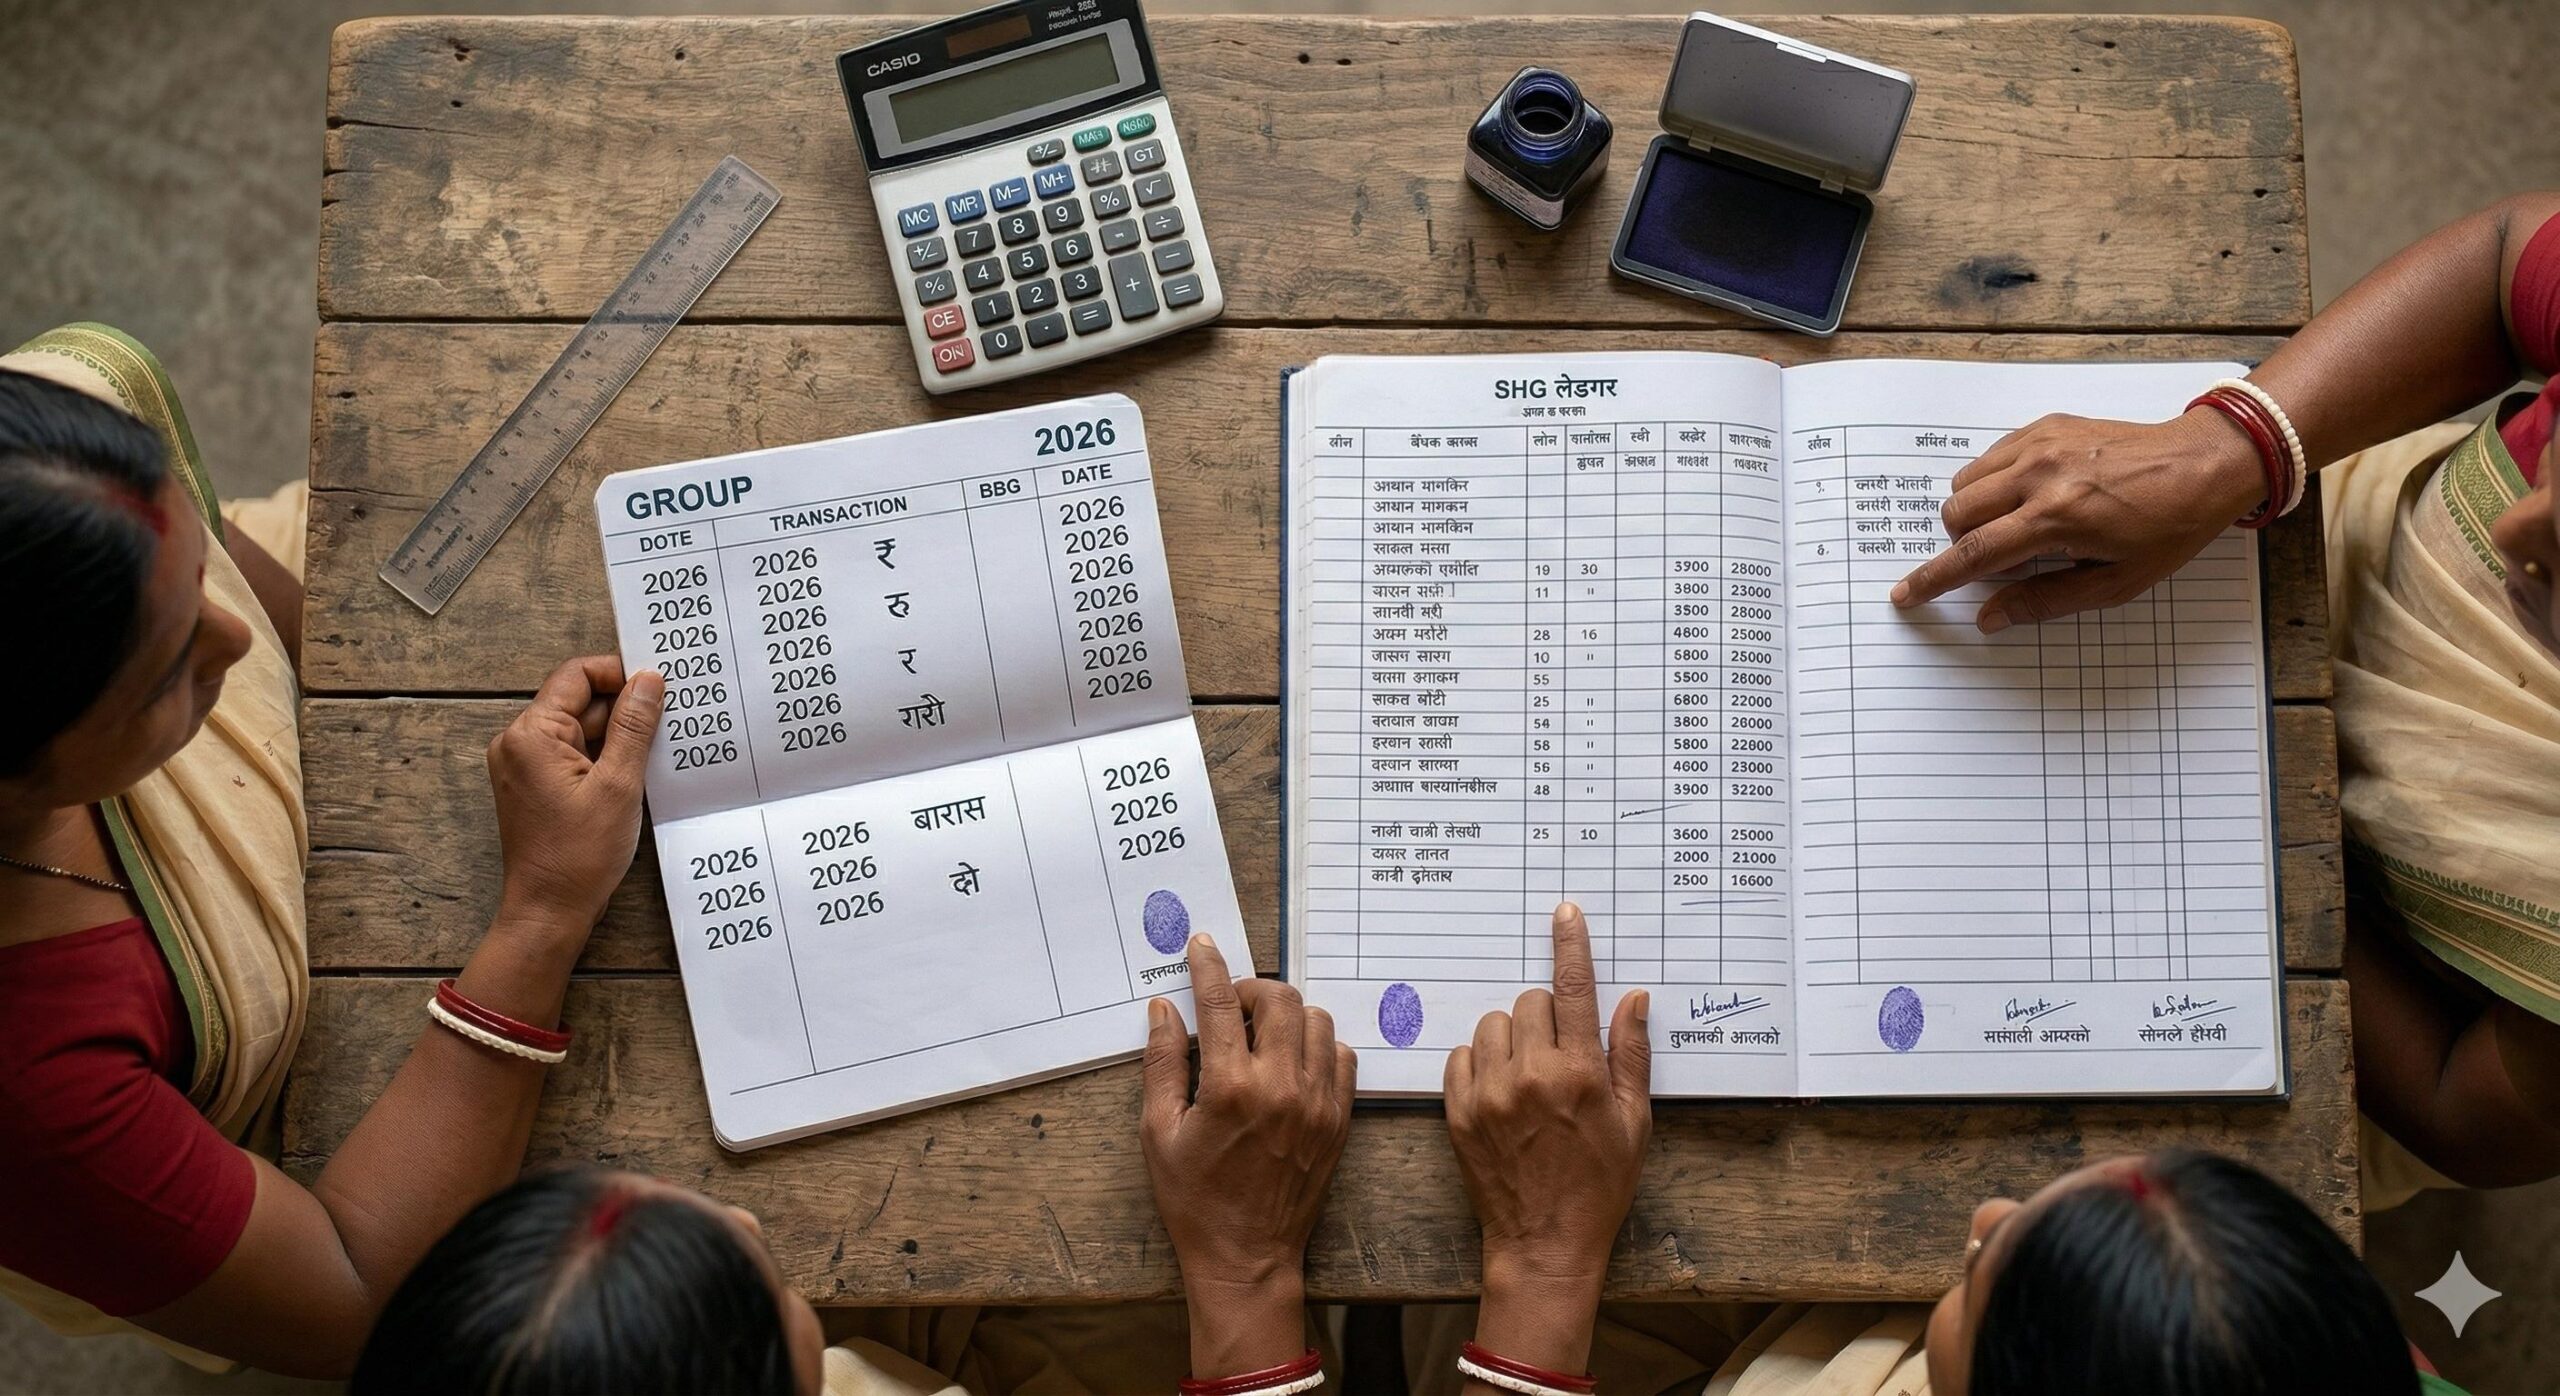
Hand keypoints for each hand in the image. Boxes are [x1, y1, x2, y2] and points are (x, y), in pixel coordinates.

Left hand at [487, 656, 661, 925]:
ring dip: (620, 735)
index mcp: (531, 735)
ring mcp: (526, 766)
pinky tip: (638, 770)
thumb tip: (649, 679)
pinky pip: (576, 755)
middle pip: (579, 702)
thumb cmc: (578, 855)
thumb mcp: (619, 785)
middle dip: (625, 707)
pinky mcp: (538, 786)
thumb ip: (635, 726)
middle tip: (672, 717)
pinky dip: (606, 756)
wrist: (550, 911)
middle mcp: (520, 743)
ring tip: (660, 747)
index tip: (659, 684)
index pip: (577, 676)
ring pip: (581, 730)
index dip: (620, 674)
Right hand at [1141, 934, 1354, 1375]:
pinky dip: (1317, 1045)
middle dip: (1251, 989)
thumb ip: (1162, 1064)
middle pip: (1279, 999)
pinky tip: (1291, 1061)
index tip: (1203, 944)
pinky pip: (1341, 1055)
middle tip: (1230, 1006)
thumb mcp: (1159, 1132)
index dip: (1209, 966)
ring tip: (1260, 1035)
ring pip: (1316, 1020)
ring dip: (1287, 1014)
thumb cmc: (1194, 1199)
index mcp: (1230, 1088)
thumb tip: (1163, 1010)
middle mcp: (1281, 1087)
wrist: (1246, 1255)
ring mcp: (1318, 1102)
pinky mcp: (1339, 1118)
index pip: (1220, 1003)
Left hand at [1447, 903, 1649, 1374]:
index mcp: (1580, 1074)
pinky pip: (1462, 1056)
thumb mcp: (1634, 1123)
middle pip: (1530, 1002)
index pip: (1573, 990)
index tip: (1565, 913)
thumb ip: (1630, 1055)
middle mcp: (1531, 1076)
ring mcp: (1490, 1093)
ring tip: (1527, 1074)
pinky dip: (1480, 1062)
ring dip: (1511, 1036)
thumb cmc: (1600, 1185)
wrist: (1546, 1241)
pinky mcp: (1459, 1111)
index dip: (1570, 945)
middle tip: (1558, 1052)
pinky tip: (1500, 1089)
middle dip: (1546, 1015)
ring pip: (1493, 1024)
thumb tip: (1633, 998)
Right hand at [1892, 406, 2268, 630]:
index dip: (1934, 579)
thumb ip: (2045, 600)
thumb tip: (1989, 618)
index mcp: (2057, 518)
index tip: (1906, 594)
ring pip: (1967, 482)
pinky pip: (1991, 456)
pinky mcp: (2047, 425)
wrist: (2204, 464)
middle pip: (1957, 513)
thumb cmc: (2169, 529)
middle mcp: (2040, 474)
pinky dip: (1994, 481)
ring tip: (2016, 524)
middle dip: (1964, 543)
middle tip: (2002, 558)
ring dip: (1975, 511)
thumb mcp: (2114, 583)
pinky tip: (2028, 494)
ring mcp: (2041, 444)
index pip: (1975, 554)